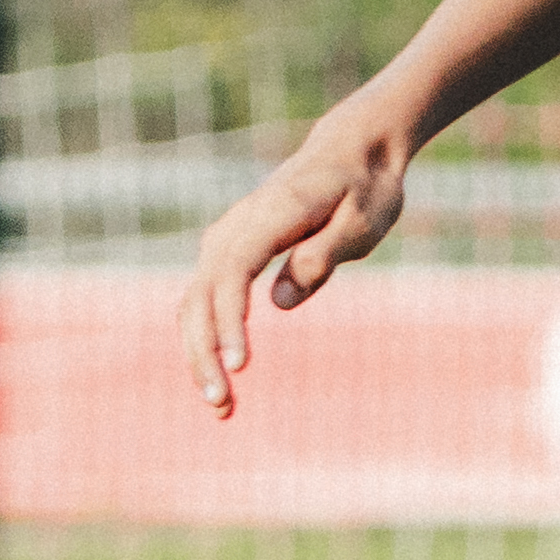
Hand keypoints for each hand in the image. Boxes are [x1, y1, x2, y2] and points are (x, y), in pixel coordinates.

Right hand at [179, 114, 414, 417]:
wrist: (349, 152)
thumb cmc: (364, 189)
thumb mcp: (362, 222)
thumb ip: (323, 256)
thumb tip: (280, 302)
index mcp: (270, 215)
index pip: (233, 272)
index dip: (230, 321)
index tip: (240, 365)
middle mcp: (236, 226)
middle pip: (202, 294)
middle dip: (205, 351)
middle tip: (222, 403)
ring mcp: (226, 238)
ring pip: (195, 301)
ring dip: (199, 354)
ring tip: (221, 406)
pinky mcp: (229, 253)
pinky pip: (206, 299)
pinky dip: (206, 338)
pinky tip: (221, 375)